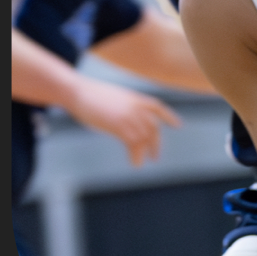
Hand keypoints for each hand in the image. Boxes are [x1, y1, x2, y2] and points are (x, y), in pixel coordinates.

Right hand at [67, 79, 181, 166]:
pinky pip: (133, 143)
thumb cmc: (89, 96)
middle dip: (155, 143)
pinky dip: (135, 155)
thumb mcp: (112, 98)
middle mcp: (135, 107)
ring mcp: (128, 115)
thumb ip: (123, 107)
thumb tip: (124, 119)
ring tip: (140, 163)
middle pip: (153, 127)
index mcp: (134, 98)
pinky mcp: (119, 125)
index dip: (169, 116)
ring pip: (144, 137)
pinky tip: (134, 163)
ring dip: (143, 152)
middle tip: (155, 157)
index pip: (157, 108)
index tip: (178, 126)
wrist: (77, 92)